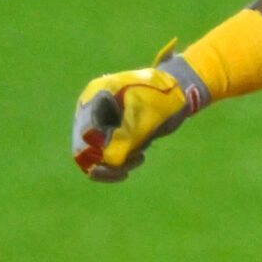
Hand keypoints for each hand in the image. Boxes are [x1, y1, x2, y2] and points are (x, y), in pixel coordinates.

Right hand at [72, 39, 200, 180]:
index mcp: (97, 96)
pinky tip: (139, 158)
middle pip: (84, 146)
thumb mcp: (146, 115)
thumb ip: (127, 136)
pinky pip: (107, 156)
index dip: (96, 148)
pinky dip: (120, 163)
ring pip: (95, 155)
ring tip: (140, 158)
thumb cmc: (162, 97)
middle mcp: (93, 110)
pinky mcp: (112, 133)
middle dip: (104, 162)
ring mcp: (101, 122)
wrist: (177, 91)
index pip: (85, 129)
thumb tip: (109, 160)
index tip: (115, 158)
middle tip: (126, 169)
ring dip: (114, 165)